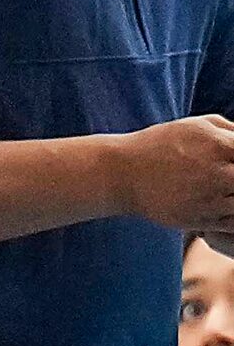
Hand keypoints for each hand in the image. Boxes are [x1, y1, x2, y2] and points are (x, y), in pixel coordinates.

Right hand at [113, 115, 233, 233]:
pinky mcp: (200, 220)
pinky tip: (222, 206)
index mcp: (219, 145)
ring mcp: (209, 199)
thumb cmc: (160, 145)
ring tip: (223, 191)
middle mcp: (217, 173)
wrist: (121, 173)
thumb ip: (231, 130)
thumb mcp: (195, 125)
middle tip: (228, 178)